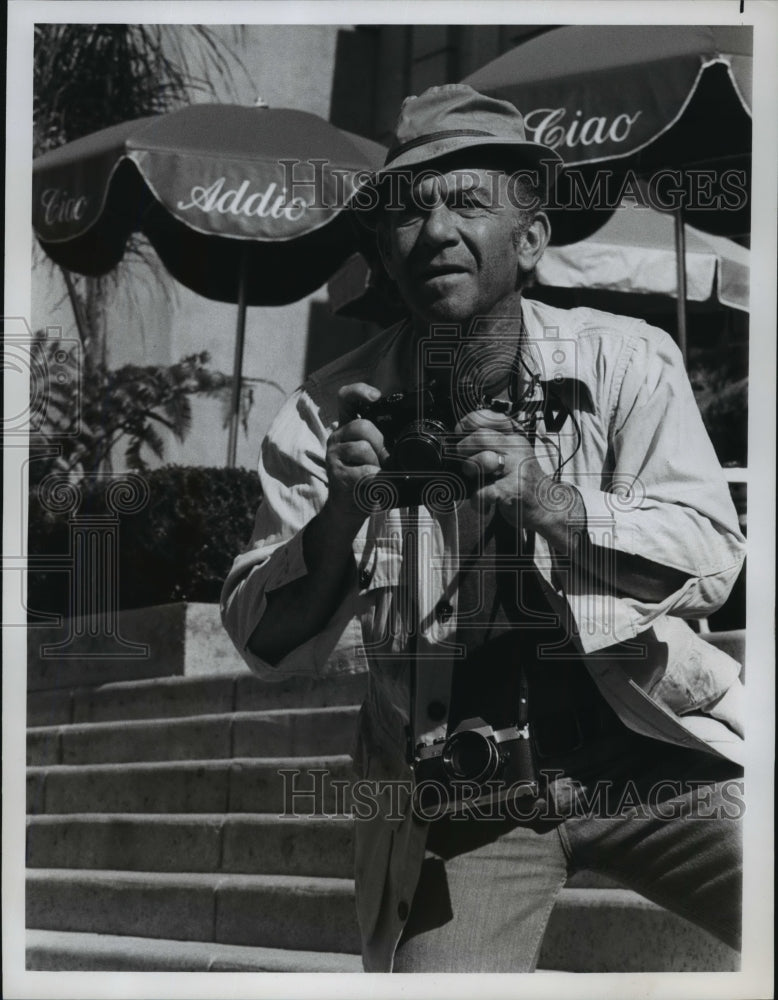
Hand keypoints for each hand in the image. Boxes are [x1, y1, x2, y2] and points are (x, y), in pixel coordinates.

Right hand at [325, 383, 388, 520]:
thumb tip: (411, 433)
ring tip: (375, 475)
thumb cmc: (366, 479)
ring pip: (363, 448)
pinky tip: (373, 485)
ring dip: (377, 464)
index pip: (346, 398)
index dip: (360, 391)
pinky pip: (365, 471)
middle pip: (362, 425)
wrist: (349, 509)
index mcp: (348, 428)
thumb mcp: (376, 455)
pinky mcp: (337, 474)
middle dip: (380, 443)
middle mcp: (337, 437)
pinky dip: (376, 480)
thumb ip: (383, 440)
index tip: (376, 396)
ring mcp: (334, 456)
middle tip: (385, 460)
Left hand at [455, 409, 545, 526]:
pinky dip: (476, 500)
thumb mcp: (512, 454)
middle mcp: (517, 448)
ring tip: (476, 480)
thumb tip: (459, 440)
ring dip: (471, 472)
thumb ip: (491, 443)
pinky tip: (484, 501)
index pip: (489, 417)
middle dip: (463, 449)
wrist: (547, 505)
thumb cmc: (522, 480)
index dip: (468, 423)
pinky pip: (483, 491)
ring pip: (482, 460)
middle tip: (464, 460)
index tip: (460, 433)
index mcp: (514, 436)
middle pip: (480, 437)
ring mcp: (516, 468)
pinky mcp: (513, 489)